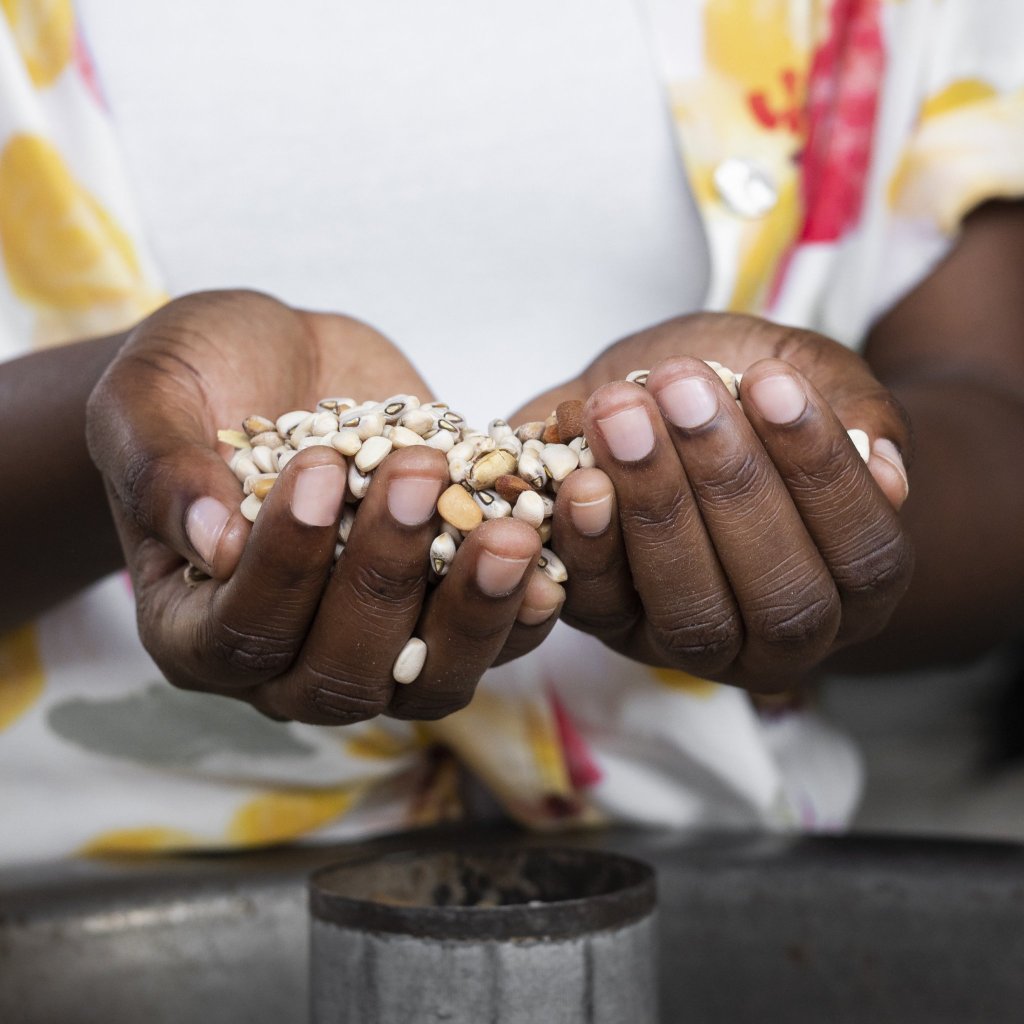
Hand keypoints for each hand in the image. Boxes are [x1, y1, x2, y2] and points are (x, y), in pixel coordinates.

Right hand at [87, 290, 559, 722]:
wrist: (281, 362)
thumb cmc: (200, 378)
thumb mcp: (151, 395)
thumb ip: (161, 466)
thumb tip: (207, 538)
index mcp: (196, 625)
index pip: (242, 631)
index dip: (285, 563)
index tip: (319, 469)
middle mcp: (288, 658)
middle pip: (343, 673)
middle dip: (385, 579)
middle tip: (419, 480)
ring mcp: (376, 643)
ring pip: (431, 678)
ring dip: (474, 610)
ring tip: (510, 530)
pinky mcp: (444, 609)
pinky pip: (494, 639)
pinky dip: (525, 604)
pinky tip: (551, 550)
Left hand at [513, 312, 913, 692]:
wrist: (657, 401)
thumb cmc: (748, 392)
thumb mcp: (810, 375)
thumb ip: (858, 412)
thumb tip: (885, 468)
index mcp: (855, 588)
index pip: (863, 554)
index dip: (821, 470)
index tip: (772, 380)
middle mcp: (783, 637)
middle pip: (781, 599)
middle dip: (731, 486)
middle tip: (684, 390)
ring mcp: (694, 642)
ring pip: (692, 613)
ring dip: (657, 507)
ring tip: (625, 414)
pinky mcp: (614, 626)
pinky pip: (600, 607)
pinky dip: (588, 544)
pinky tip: (580, 479)